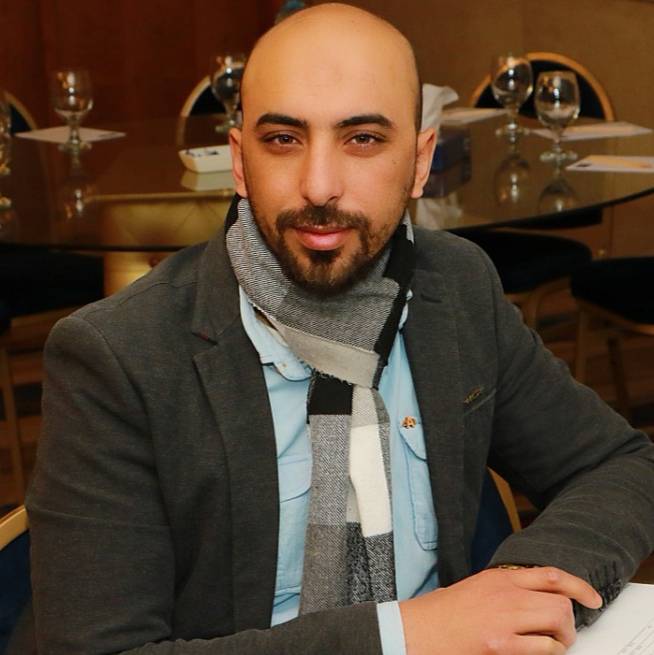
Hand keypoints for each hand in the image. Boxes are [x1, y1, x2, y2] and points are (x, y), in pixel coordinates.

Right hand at [399, 566, 601, 654]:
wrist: (418, 629)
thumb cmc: (444, 613)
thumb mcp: (477, 589)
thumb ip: (506, 590)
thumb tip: (537, 601)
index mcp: (499, 578)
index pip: (551, 575)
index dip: (578, 586)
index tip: (592, 598)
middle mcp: (505, 594)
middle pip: (560, 601)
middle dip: (569, 621)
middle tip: (564, 633)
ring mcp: (504, 619)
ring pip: (557, 621)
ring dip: (562, 639)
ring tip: (553, 644)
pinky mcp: (500, 645)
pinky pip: (543, 648)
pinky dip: (549, 652)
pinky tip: (540, 653)